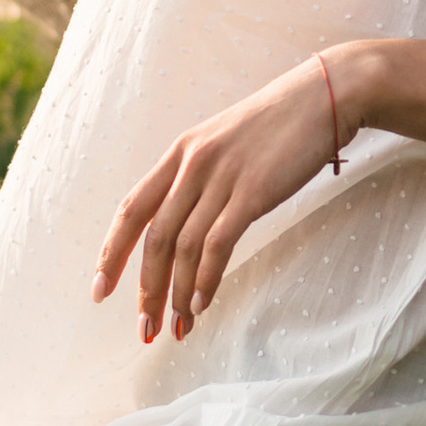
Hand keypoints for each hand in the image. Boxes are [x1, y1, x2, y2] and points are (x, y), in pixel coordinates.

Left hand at [93, 56, 343, 343]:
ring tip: (179, 326)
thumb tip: (184, 222)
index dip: (112, 252)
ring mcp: (221, 177)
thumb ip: (200, 175)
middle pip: (155, 237)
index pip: (132, 209)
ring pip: (184, 247)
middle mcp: (192, 165)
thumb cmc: (279, 124)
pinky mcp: (252, 191)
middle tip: (145, 329)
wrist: (325, 96)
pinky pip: (218, 244)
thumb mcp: (224, 142)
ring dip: (177, 294)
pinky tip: (202, 303)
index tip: (100, 290)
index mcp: (180, 152)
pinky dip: (206, 279)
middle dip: (146, 289)